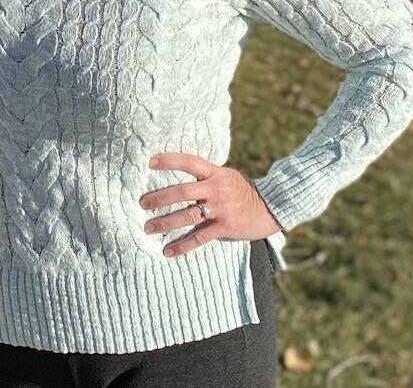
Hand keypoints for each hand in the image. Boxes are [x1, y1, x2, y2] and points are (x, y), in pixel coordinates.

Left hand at [139, 152, 285, 258]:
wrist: (270, 207)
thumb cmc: (243, 191)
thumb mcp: (226, 176)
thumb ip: (206, 175)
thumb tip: (180, 173)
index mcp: (215, 173)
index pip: (189, 161)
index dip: (169, 160)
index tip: (149, 162)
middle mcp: (216, 188)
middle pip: (182, 191)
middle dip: (159, 198)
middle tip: (142, 203)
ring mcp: (220, 209)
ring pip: (187, 216)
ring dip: (165, 222)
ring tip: (148, 227)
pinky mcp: (225, 227)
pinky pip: (199, 237)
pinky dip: (182, 245)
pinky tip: (168, 251)